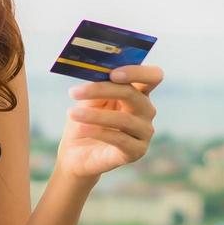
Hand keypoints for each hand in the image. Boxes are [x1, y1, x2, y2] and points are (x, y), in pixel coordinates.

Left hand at [55, 64, 163, 180]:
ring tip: (71, 113)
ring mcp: (144, 132)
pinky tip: (81, 129)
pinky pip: (120, 140)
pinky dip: (98, 132)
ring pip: (124, 119)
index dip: (136, 72)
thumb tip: (96, 70)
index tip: (112, 73)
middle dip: (103, 90)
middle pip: (133, 95)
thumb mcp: (88, 100)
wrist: (75, 153)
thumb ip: (97, 86)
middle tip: (75, 92)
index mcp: (138, 93)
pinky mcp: (137, 151)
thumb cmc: (84, 122)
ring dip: (95, 115)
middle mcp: (146, 111)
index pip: (152, 76)